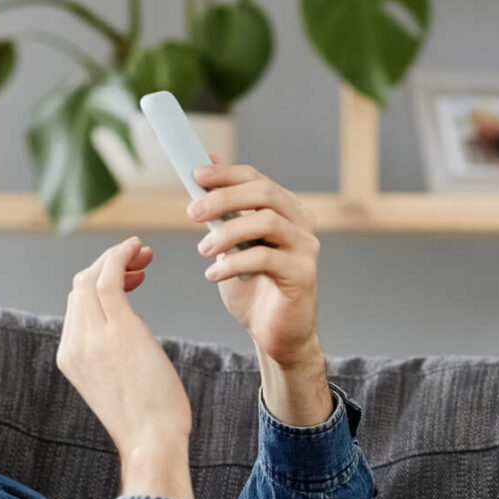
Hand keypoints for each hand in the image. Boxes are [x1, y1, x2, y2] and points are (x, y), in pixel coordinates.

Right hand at [56, 237, 194, 498]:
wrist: (152, 441)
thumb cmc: (147, 419)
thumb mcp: (118, 384)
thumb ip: (111, 357)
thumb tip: (127, 342)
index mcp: (69, 356)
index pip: (76, 304)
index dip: (99, 282)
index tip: (131, 278)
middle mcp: (73, 343)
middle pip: (79, 285)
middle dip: (108, 264)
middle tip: (141, 260)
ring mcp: (91, 335)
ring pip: (91, 276)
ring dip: (116, 257)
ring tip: (144, 254)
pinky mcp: (117, 329)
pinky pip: (109, 277)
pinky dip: (120, 255)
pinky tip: (137, 247)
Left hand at [188, 159, 322, 369]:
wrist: (275, 334)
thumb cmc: (253, 288)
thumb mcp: (231, 244)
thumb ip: (223, 210)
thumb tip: (206, 164)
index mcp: (286, 210)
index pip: (257, 179)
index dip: (226, 174)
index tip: (195, 175)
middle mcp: (302, 223)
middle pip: (264, 194)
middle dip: (224, 198)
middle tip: (192, 212)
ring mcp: (306, 247)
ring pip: (267, 222)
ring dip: (227, 232)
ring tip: (202, 250)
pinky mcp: (304, 274)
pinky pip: (265, 258)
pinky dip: (233, 263)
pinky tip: (214, 275)